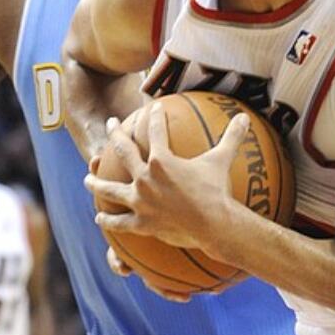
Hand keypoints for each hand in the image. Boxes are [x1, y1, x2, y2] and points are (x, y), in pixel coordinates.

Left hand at [85, 102, 246, 255]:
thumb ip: (232, 137)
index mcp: (162, 160)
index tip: (153, 109)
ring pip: (110, 189)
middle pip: (124, 150)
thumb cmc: (218, 192)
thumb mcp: (222, 161)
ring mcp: (140, 201)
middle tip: (111, 123)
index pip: (156, 130)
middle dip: (116, 133)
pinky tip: (100, 218)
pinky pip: (120, 221)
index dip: (155, 117)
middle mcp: (145, 177)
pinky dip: (109, 220)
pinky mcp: (141, 222)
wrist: (215, 225)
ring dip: (97, 181)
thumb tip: (246, 118)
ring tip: (89, 177)